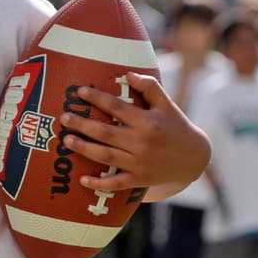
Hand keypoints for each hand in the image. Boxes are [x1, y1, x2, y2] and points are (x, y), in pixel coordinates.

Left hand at [57, 73, 210, 193]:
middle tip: (64, 118)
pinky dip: (100, 183)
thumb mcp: (167, 104)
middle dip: (83, 125)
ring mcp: (139, 163)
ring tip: (67, 141)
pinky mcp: (139, 179)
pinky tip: (83, 179)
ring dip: (85, 149)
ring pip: (107, 156)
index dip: (98, 99)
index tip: (79, 91)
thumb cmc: (176, 126)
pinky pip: (116, 182)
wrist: (193, 158)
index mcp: (148, 122)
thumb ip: (149, 87)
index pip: (118, 108)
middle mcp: (142, 142)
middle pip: (106, 133)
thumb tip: (127, 74)